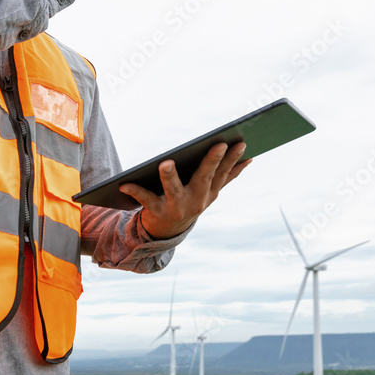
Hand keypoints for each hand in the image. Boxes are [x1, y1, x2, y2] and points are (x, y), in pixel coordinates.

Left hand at [119, 143, 252, 239]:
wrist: (167, 231)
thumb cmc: (189, 201)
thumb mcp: (210, 191)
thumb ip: (228, 175)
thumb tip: (249, 158)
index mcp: (209, 192)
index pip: (223, 173)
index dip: (232, 158)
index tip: (240, 143)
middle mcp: (196, 200)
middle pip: (204, 178)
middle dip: (212, 161)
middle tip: (218, 145)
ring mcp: (177, 206)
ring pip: (174, 189)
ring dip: (169, 176)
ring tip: (165, 162)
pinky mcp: (157, 211)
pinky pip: (145, 198)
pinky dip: (134, 191)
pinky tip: (124, 184)